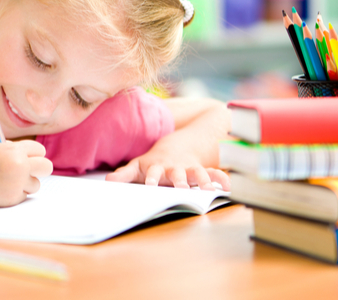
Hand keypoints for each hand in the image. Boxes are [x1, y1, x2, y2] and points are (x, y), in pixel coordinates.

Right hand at [0, 137, 51, 206]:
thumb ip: (13, 148)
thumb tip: (34, 154)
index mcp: (14, 150)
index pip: (40, 150)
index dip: (33, 154)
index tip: (29, 157)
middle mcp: (19, 166)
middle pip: (46, 167)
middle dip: (39, 168)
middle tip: (28, 170)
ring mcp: (16, 184)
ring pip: (35, 184)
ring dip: (25, 183)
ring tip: (5, 180)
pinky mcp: (11, 199)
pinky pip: (23, 196)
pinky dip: (14, 193)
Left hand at [105, 147, 229, 190]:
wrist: (177, 146)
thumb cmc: (153, 162)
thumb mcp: (137, 166)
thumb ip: (124, 175)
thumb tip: (108, 181)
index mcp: (158, 168)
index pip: (153, 173)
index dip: (153, 179)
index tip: (151, 186)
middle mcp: (174, 169)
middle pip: (178, 175)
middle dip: (180, 181)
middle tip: (182, 189)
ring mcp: (189, 170)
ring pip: (198, 174)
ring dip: (202, 181)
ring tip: (208, 190)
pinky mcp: (201, 172)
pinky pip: (214, 174)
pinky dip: (222, 179)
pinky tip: (229, 186)